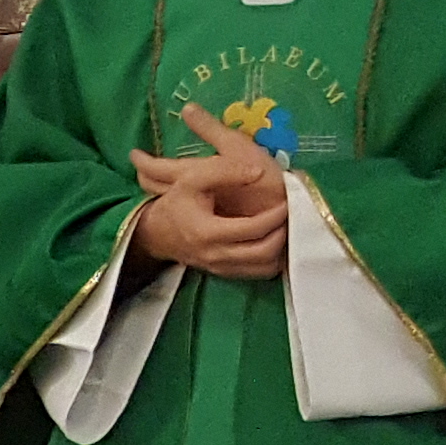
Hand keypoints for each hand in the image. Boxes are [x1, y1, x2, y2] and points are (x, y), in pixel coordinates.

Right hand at [128, 117, 288, 281]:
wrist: (156, 233)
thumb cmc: (177, 203)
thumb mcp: (192, 178)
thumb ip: (224, 170)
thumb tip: (258, 172)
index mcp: (208, 232)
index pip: (253, 228)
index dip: (275, 215)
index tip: (285, 201)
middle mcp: (216, 255)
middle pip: (264, 251)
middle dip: (283, 232)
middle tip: (288, 215)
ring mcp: (221, 268)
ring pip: (265, 266)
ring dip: (281, 247)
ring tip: (283, 226)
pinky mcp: (226, 273)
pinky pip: (259, 272)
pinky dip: (272, 258)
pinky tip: (271, 240)